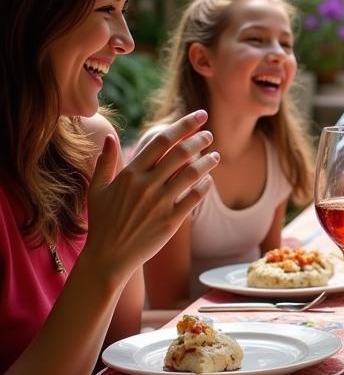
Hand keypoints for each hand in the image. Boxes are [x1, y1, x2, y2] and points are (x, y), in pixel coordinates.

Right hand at [81, 111, 218, 281]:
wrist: (108, 257)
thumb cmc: (103, 222)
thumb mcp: (97, 190)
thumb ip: (105, 162)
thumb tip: (110, 136)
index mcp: (129, 175)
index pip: (160, 141)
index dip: (182, 126)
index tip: (199, 117)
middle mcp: (146, 186)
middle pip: (180, 154)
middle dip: (199, 139)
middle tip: (209, 134)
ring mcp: (159, 203)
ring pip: (192, 174)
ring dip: (208, 161)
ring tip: (216, 155)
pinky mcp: (171, 221)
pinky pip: (195, 197)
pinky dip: (205, 185)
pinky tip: (209, 179)